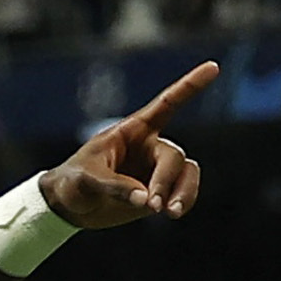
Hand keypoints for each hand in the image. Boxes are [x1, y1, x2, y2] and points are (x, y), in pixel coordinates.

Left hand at [42, 62, 216, 228]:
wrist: (67, 207)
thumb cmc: (72, 182)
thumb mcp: (86, 179)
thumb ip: (115, 186)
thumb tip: (146, 200)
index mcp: (133, 131)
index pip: (166, 105)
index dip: (189, 86)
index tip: (213, 67)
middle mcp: (150, 147)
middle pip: (173, 157)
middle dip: (166, 181)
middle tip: (153, 206)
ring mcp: (156, 171)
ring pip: (187, 174)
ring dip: (184, 192)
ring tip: (170, 213)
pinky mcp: (158, 194)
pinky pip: (182, 194)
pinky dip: (183, 202)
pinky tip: (172, 213)